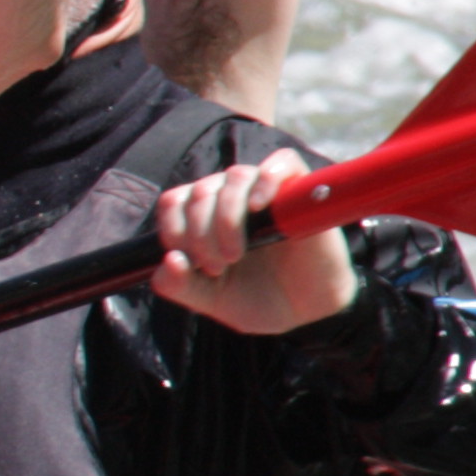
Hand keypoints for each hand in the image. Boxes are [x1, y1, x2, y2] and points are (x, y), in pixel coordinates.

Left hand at [149, 152, 358, 336]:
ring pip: (235, 176)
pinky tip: (258, 207)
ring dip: (226, 217)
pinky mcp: (300, 191)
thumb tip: (169, 259)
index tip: (185, 260)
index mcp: (206, 217)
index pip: (174, 201)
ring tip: (235, 254)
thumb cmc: (258, 300)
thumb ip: (178, 285)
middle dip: (199, 233)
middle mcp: (232, 198)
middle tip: (216, 266)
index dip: (172, 227)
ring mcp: (265, 192)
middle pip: (201, 191)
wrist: (307, 312)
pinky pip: (280, 162)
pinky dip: (265, 180)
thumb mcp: (208, 299)